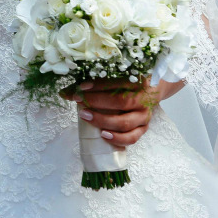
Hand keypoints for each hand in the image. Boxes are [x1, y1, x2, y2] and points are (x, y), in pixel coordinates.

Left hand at [69, 78, 184, 146]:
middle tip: (79, 102)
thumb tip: (63, 93)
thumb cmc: (127, 83)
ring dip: (103, 121)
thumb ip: (92, 84)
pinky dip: (117, 138)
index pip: (117, 82)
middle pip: (121, 102)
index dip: (98, 85)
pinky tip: (103, 135)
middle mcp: (144, 98)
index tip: (81, 88)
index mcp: (138, 80)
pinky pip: (132, 138)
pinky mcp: (144, 128)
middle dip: (97, 102)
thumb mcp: (115, 78)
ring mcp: (145, 115)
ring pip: (125, 122)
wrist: (153, 89)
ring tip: (85, 116)